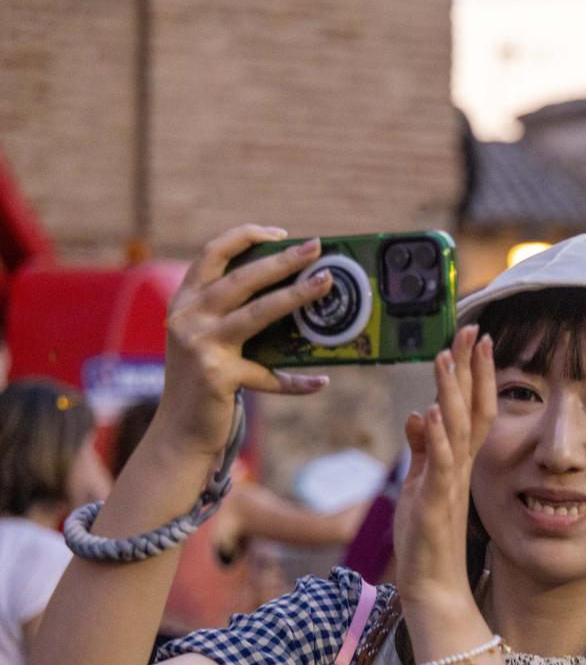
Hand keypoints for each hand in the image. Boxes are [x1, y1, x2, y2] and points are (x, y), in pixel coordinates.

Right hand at [157, 225, 335, 456]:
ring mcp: (201, 346)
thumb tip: (291, 292)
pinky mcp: (217, 376)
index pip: (212, 254)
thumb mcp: (207, 339)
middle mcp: (188, 318)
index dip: (245, 237)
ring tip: (326, 284)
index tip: (280, 234)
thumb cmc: (205, 380)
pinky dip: (296, 382)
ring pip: (258, 313)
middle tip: (316, 248)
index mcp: (185, 302)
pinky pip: (269, 376)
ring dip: (295, 296)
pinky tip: (321, 381)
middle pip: (241, 278)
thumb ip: (232, 314)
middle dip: (282, 260)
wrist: (180, 431)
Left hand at [394, 327, 494, 631]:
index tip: (475, 339)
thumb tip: (419, 414)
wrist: (432, 585)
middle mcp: (460, 468)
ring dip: (452, 392)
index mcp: (457, 462)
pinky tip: (431, 412)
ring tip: (447, 357)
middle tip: (474, 330)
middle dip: (473, 370)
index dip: (476, 374)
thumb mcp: (419, 485)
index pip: (473, 408)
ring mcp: (450, 485)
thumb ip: (422, 450)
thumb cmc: (425, 538)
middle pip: (473, 410)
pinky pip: (439, 467)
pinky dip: (436, 439)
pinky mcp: (435, 505)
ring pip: (456, 430)